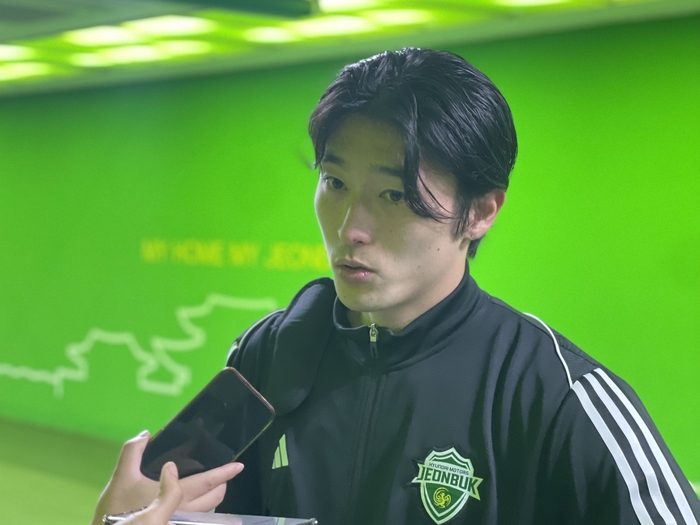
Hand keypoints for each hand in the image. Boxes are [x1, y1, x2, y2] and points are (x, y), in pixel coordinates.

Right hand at [91, 431, 243, 524]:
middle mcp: (184, 513)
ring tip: (211, 486)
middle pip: (214, 498)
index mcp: (176, 496)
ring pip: (207, 511)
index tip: (239, 465)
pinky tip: (193, 504)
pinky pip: (196, 519)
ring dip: (212, 497)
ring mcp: (180, 523)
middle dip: (222, 485)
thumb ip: (132, 452)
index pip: (208, 482)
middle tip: (224, 474)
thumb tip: (145, 434)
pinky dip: (201, 509)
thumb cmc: (116, 511)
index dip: (225, 472)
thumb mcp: (121, 478)